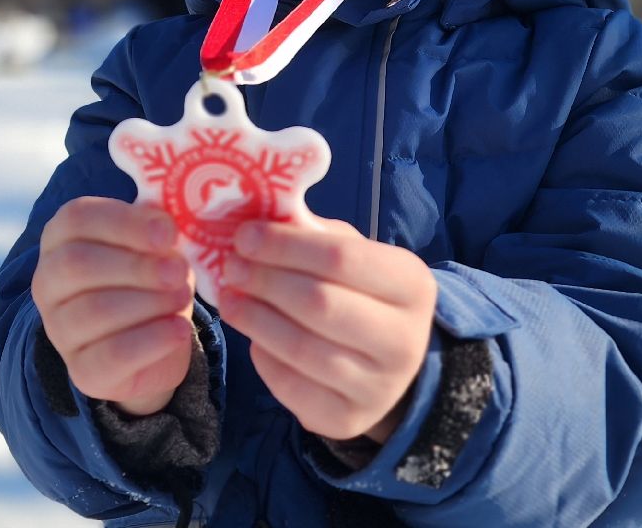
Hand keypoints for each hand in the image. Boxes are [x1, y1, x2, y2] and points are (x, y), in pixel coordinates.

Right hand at [32, 196, 195, 415]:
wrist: (156, 344)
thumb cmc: (150, 279)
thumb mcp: (155, 247)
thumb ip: (154, 231)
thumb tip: (164, 225)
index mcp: (60, 238)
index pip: (75, 219)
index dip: (124, 222)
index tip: (168, 233)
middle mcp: (48, 282)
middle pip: (78, 264)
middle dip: (136, 266)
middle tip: (178, 271)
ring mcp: (58, 329)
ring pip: (95, 310)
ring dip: (149, 302)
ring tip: (182, 298)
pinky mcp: (81, 371)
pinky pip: (113, 354)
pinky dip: (153, 340)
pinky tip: (179, 330)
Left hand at [217, 217, 436, 442]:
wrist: (391, 366)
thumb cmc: (361, 294)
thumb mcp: (354, 256)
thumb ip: (313, 237)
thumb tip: (255, 222)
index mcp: (412, 285)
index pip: (341, 257)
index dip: (285, 245)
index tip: (244, 236)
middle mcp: (405, 340)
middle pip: (319, 303)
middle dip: (264, 281)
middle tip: (231, 267)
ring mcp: (379, 387)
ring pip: (301, 349)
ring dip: (254, 319)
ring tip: (229, 298)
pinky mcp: (347, 420)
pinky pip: (290, 386)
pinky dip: (263, 357)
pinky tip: (253, 337)